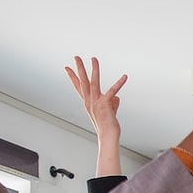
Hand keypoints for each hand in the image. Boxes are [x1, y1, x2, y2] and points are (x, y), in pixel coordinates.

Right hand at [65, 56, 127, 176]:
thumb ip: (112, 102)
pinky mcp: (105, 104)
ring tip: (94, 58)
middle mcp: (89, 101)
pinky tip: (125, 76)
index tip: (67, 67)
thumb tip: (116, 96)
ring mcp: (96, 102)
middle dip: (79, 68)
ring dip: (94, 69)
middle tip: (76, 56)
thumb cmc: (108, 125)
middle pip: (83, 81)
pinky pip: (113, 91)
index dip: (73, 76)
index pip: (79, 87)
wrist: (108, 136)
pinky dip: (119, 83)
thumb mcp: (109, 111)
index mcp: (88, 102)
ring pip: (93, 82)